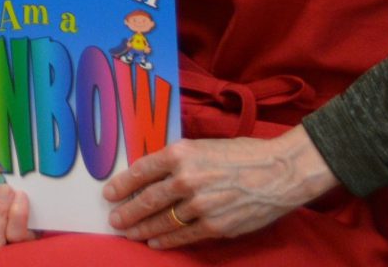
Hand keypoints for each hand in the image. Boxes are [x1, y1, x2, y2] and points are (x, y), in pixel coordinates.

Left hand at [103, 125, 337, 249]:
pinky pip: (183, 235)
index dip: (123, 183)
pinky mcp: (214, 226)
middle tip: (114, 219)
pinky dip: (165, 239)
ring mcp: (199, 205)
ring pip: (162, 220)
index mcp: (183, 153)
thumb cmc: (243, 153)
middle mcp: (187, 178)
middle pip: (147, 199)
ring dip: (142, 228)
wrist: (278, 171)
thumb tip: (156, 174)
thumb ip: (181, 160)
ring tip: (129, 232)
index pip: (143, 170)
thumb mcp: (206, 146)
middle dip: (127, 211)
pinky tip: (154, 241)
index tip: (109, 192)